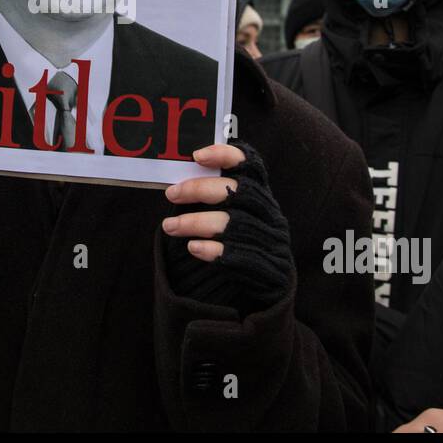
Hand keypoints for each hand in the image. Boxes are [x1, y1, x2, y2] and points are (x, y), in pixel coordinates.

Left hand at [160, 142, 292, 312]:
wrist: (270, 286)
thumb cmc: (242, 243)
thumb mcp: (235, 215)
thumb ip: (217, 197)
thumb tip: (177, 182)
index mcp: (262, 194)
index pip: (250, 164)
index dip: (225, 156)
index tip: (196, 156)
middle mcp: (270, 213)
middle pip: (236, 191)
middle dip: (199, 189)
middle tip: (171, 193)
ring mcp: (272, 239)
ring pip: (232, 223)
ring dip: (196, 222)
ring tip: (170, 227)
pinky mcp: (269, 266)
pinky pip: (237, 254)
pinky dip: (212, 250)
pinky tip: (193, 248)